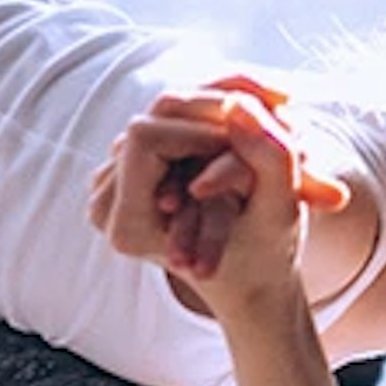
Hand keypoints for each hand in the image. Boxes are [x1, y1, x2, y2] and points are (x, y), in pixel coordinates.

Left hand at [88, 76, 344, 311]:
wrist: (247, 282)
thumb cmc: (264, 256)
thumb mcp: (280, 211)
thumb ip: (267, 157)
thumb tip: (239, 103)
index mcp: (129, 226)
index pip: (146, 137)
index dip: (198, 126)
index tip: (242, 137)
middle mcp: (105, 206)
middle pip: (147, 122)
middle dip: (205, 115)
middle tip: (254, 120)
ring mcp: (108, 187)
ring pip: (153, 119)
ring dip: (204, 117)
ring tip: (245, 130)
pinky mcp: (121, 171)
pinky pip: (156, 126)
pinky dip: (196, 122)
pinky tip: (229, 132)